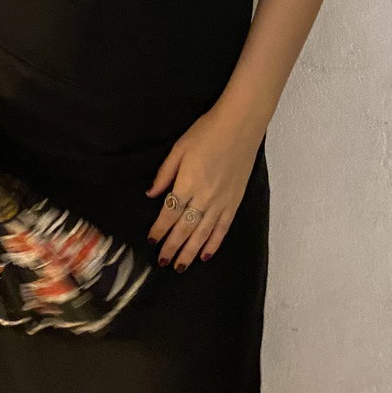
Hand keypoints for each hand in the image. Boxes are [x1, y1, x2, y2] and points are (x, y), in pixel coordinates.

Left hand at [144, 105, 262, 269]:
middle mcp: (204, 196)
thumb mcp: (179, 148)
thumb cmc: (206, 132)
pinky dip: (214, 243)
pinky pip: (223, 228)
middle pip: (185, 228)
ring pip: (203, 233)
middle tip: (163, 262)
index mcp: (188, 182)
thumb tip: (152, 194)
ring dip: (190, 252)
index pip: (170, 212)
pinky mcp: (235, 201)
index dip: (160, 229)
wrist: (240, 126)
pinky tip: (205, 255)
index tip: (152, 240)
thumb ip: (165, 174)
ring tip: (180, 267)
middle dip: (172, 247)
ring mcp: (222, 201)